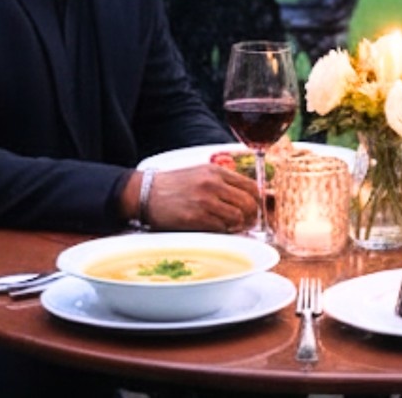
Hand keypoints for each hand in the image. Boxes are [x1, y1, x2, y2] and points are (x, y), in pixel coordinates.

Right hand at [143, 165, 258, 231]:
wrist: (145, 193)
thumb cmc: (173, 186)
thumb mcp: (200, 174)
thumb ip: (222, 182)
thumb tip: (247, 197)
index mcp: (216, 171)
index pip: (250, 186)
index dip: (257, 201)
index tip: (255, 209)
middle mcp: (213, 183)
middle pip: (248, 202)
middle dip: (252, 216)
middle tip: (248, 223)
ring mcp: (205, 200)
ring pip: (237, 216)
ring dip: (238, 226)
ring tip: (232, 228)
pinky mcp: (196, 217)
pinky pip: (221, 228)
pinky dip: (223, 231)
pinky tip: (218, 230)